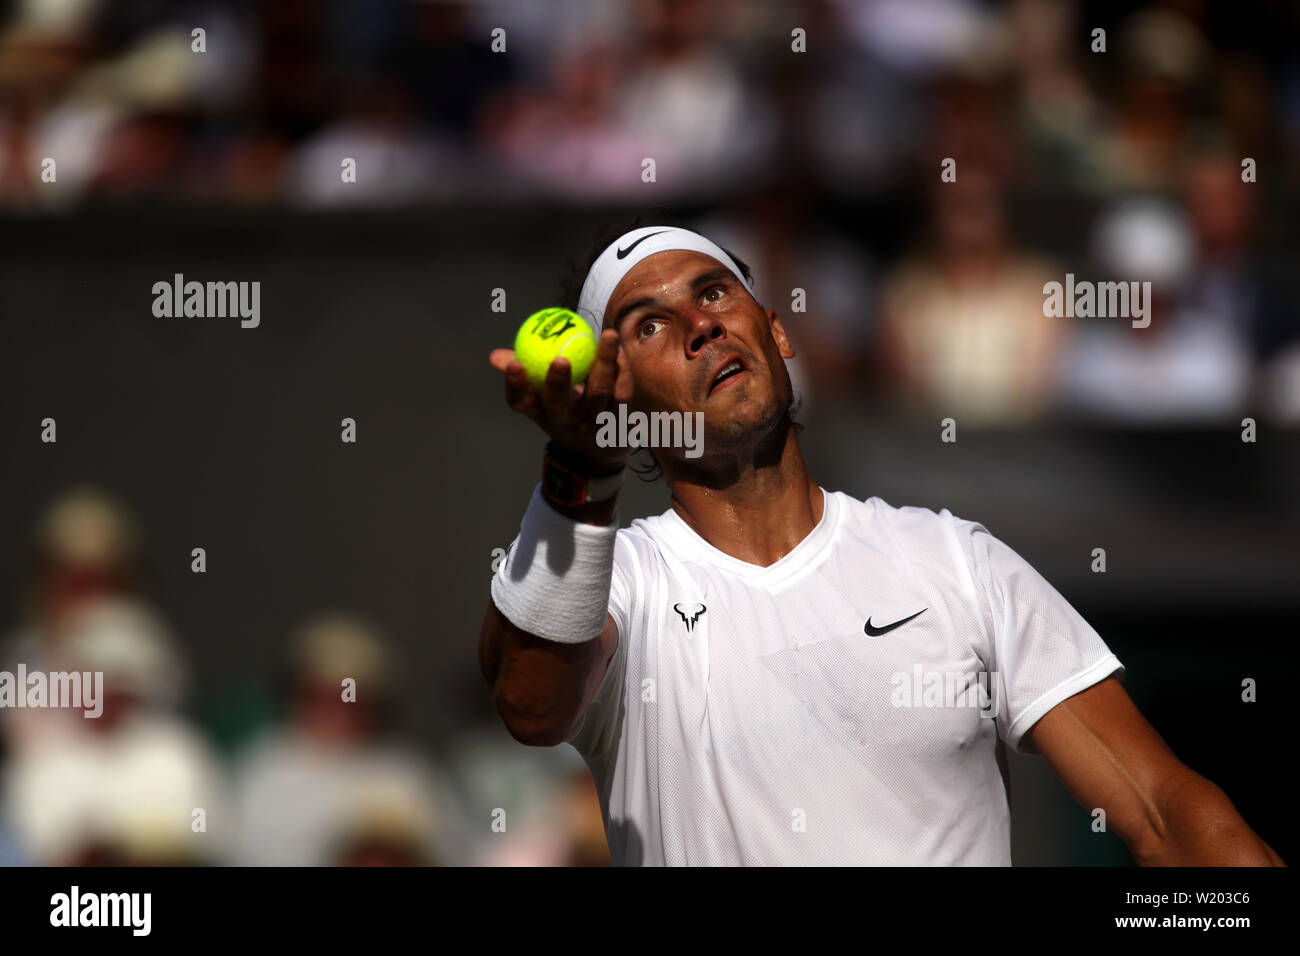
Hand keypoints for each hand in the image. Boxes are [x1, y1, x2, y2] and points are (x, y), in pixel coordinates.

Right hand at [489, 329, 633, 472]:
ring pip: (599, 393)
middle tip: (560, 358)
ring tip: (609, 336)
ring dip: (605, 363)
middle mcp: (566, 423)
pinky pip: (622, 394)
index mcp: (542, 414)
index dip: (516, 386)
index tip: (514, 364)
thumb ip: (524, 377)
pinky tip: (621, 353)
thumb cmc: (565, 415)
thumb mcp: (541, 402)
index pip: (523, 403)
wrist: (597, 456)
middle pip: (559, 404)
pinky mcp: (619, 425)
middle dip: (558, 382)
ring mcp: (594, 426)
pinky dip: (623, 372)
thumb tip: (496, 356)